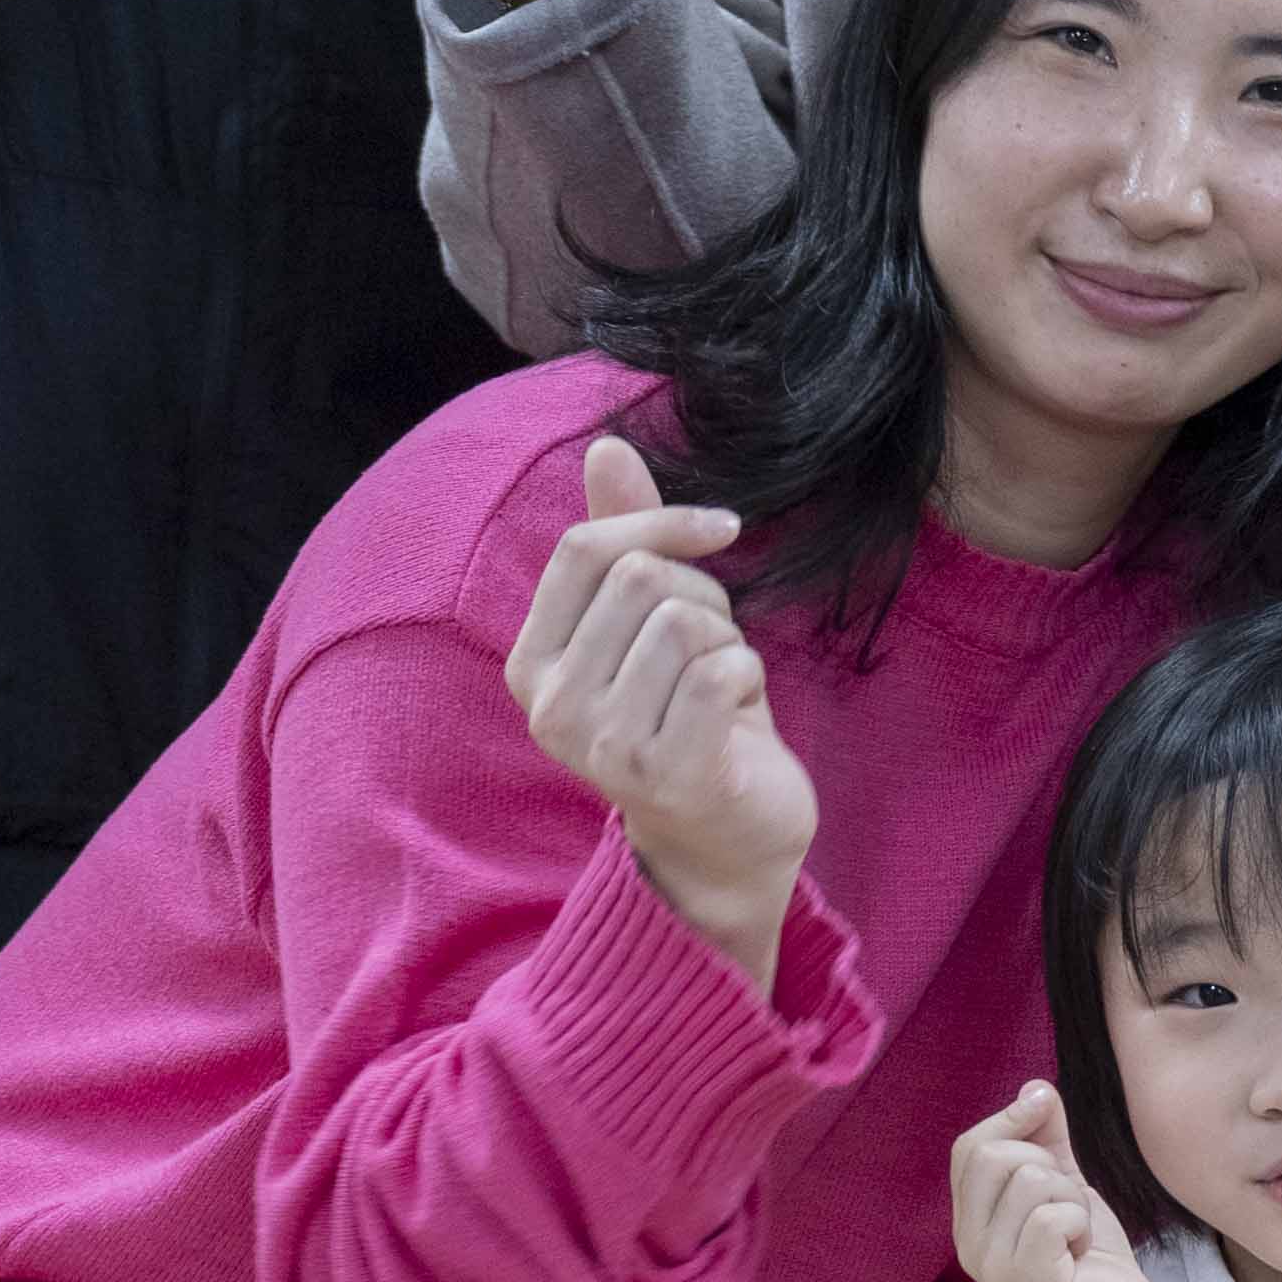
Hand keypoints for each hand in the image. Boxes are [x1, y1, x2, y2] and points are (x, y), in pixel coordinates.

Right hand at [506, 435, 808, 989]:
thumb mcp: (654, 622)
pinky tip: (735, 721)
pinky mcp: (665, 773)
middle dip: (704, 596)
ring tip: (719, 692)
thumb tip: (606, 444)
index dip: (663, 522)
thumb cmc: (692, 717)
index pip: (586, 548)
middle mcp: (551, 706)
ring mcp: (603, 745)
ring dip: (728, 644)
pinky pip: (723, 671)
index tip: (722, 528)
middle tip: (714, 650)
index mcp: (533, 663)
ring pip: (684, 621)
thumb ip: (628, 539)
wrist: (729, 837)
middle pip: (642, 578)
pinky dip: (748, 680)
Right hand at [948, 1087, 1162, 1281]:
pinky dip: (1080, 1223)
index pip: (969, 1148)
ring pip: (1031, 1182)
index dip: (1011, 1119)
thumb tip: (1035, 1087)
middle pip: (997, 1157)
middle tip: (1067, 1206)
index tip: (1045, 1113)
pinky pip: (1052, 1217)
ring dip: (1072, 1199)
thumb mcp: (1065, 1183)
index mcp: (971, 1219)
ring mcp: (994, 1268)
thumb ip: (1047, 1138)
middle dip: (1050, 1166)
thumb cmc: (1087, 1253)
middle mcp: (969, 1245)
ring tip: (1076, 1233)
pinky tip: (1081, 1250)